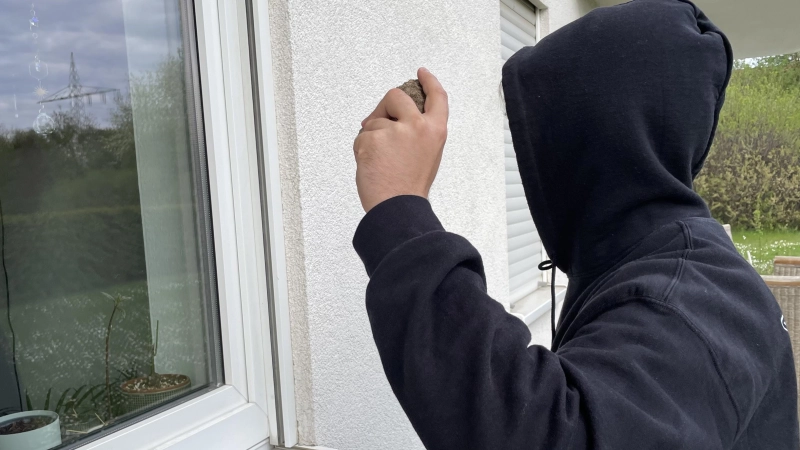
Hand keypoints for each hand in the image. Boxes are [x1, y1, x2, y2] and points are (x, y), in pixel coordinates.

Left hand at [353, 67, 448, 212]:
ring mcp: (394, 131)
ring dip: (372, 137)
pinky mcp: (372, 138)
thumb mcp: (428, 154)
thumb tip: (394, 118)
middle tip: (380, 125)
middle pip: (395, 96)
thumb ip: (419, 131)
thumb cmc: (411, 186)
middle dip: (384, 108)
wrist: (397, 206)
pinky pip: (361, 136)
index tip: (421, 73)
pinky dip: (362, 149)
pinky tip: (371, 165)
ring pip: (374, 121)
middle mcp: (417, 125)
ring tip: (381, 161)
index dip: (429, 82)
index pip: (437, 97)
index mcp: (435, 130)